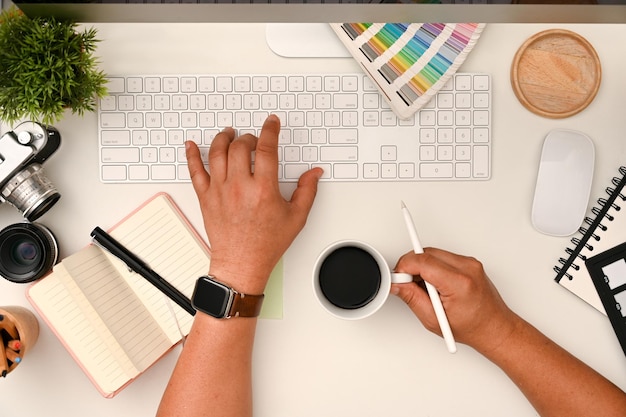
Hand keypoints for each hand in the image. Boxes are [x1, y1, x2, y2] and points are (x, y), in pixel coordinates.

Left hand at [186, 114, 322, 293]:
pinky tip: (191, 146)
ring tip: (229, 134)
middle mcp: (239, 186)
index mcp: (263, 189)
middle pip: (240, 146)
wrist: (241, 264)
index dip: (270, 130)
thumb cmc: (266, 244)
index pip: (266, 148)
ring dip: (223, 138)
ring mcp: (220, 191)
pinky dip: (192, 156)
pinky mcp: (206, 198)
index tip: (271, 123)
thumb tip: (314, 174)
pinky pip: (195, 171)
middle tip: (254, 139)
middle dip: (249, 137)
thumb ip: (307, 191)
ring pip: (217, 153)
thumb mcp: (296, 218)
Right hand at [391, 248, 519, 353]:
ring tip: (426, 289)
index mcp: (459, 282)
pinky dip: (433, 267)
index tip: (397, 277)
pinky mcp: (469, 262)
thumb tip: (396, 284)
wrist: (494, 328)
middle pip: (426, 253)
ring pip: (433, 253)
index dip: (404, 267)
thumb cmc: (472, 327)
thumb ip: (411, 297)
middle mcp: (467, 268)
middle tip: (407, 284)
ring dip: (422, 267)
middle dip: (411, 266)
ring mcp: (470, 262)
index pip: (422, 261)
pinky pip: (442, 256)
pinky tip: (435, 285)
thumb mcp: (433, 319)